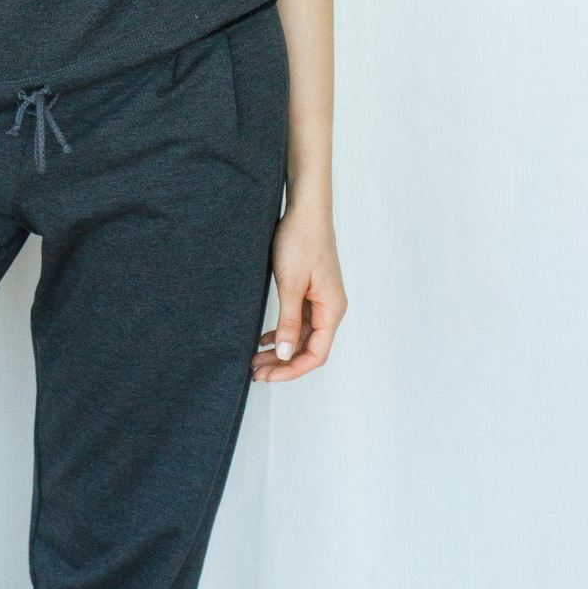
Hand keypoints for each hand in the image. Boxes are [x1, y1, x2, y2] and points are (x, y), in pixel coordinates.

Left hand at [252, 200, 346, 382]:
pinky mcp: (311, 292)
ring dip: (281, 350)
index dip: (292, 370)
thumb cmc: (301, 241)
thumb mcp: (290, 284)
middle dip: (283, 364)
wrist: (305, 211)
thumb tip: (285, 354)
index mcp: (332, 309)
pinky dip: (283, 332)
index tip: (268, 377)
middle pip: (308, 349)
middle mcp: (330, 309)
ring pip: (302, 337)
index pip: (316, 354)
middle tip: (255, 373)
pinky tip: (265, 338)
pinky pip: (299, 321)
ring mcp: (321, 301)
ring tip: (256, 359)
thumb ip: (288, 321)